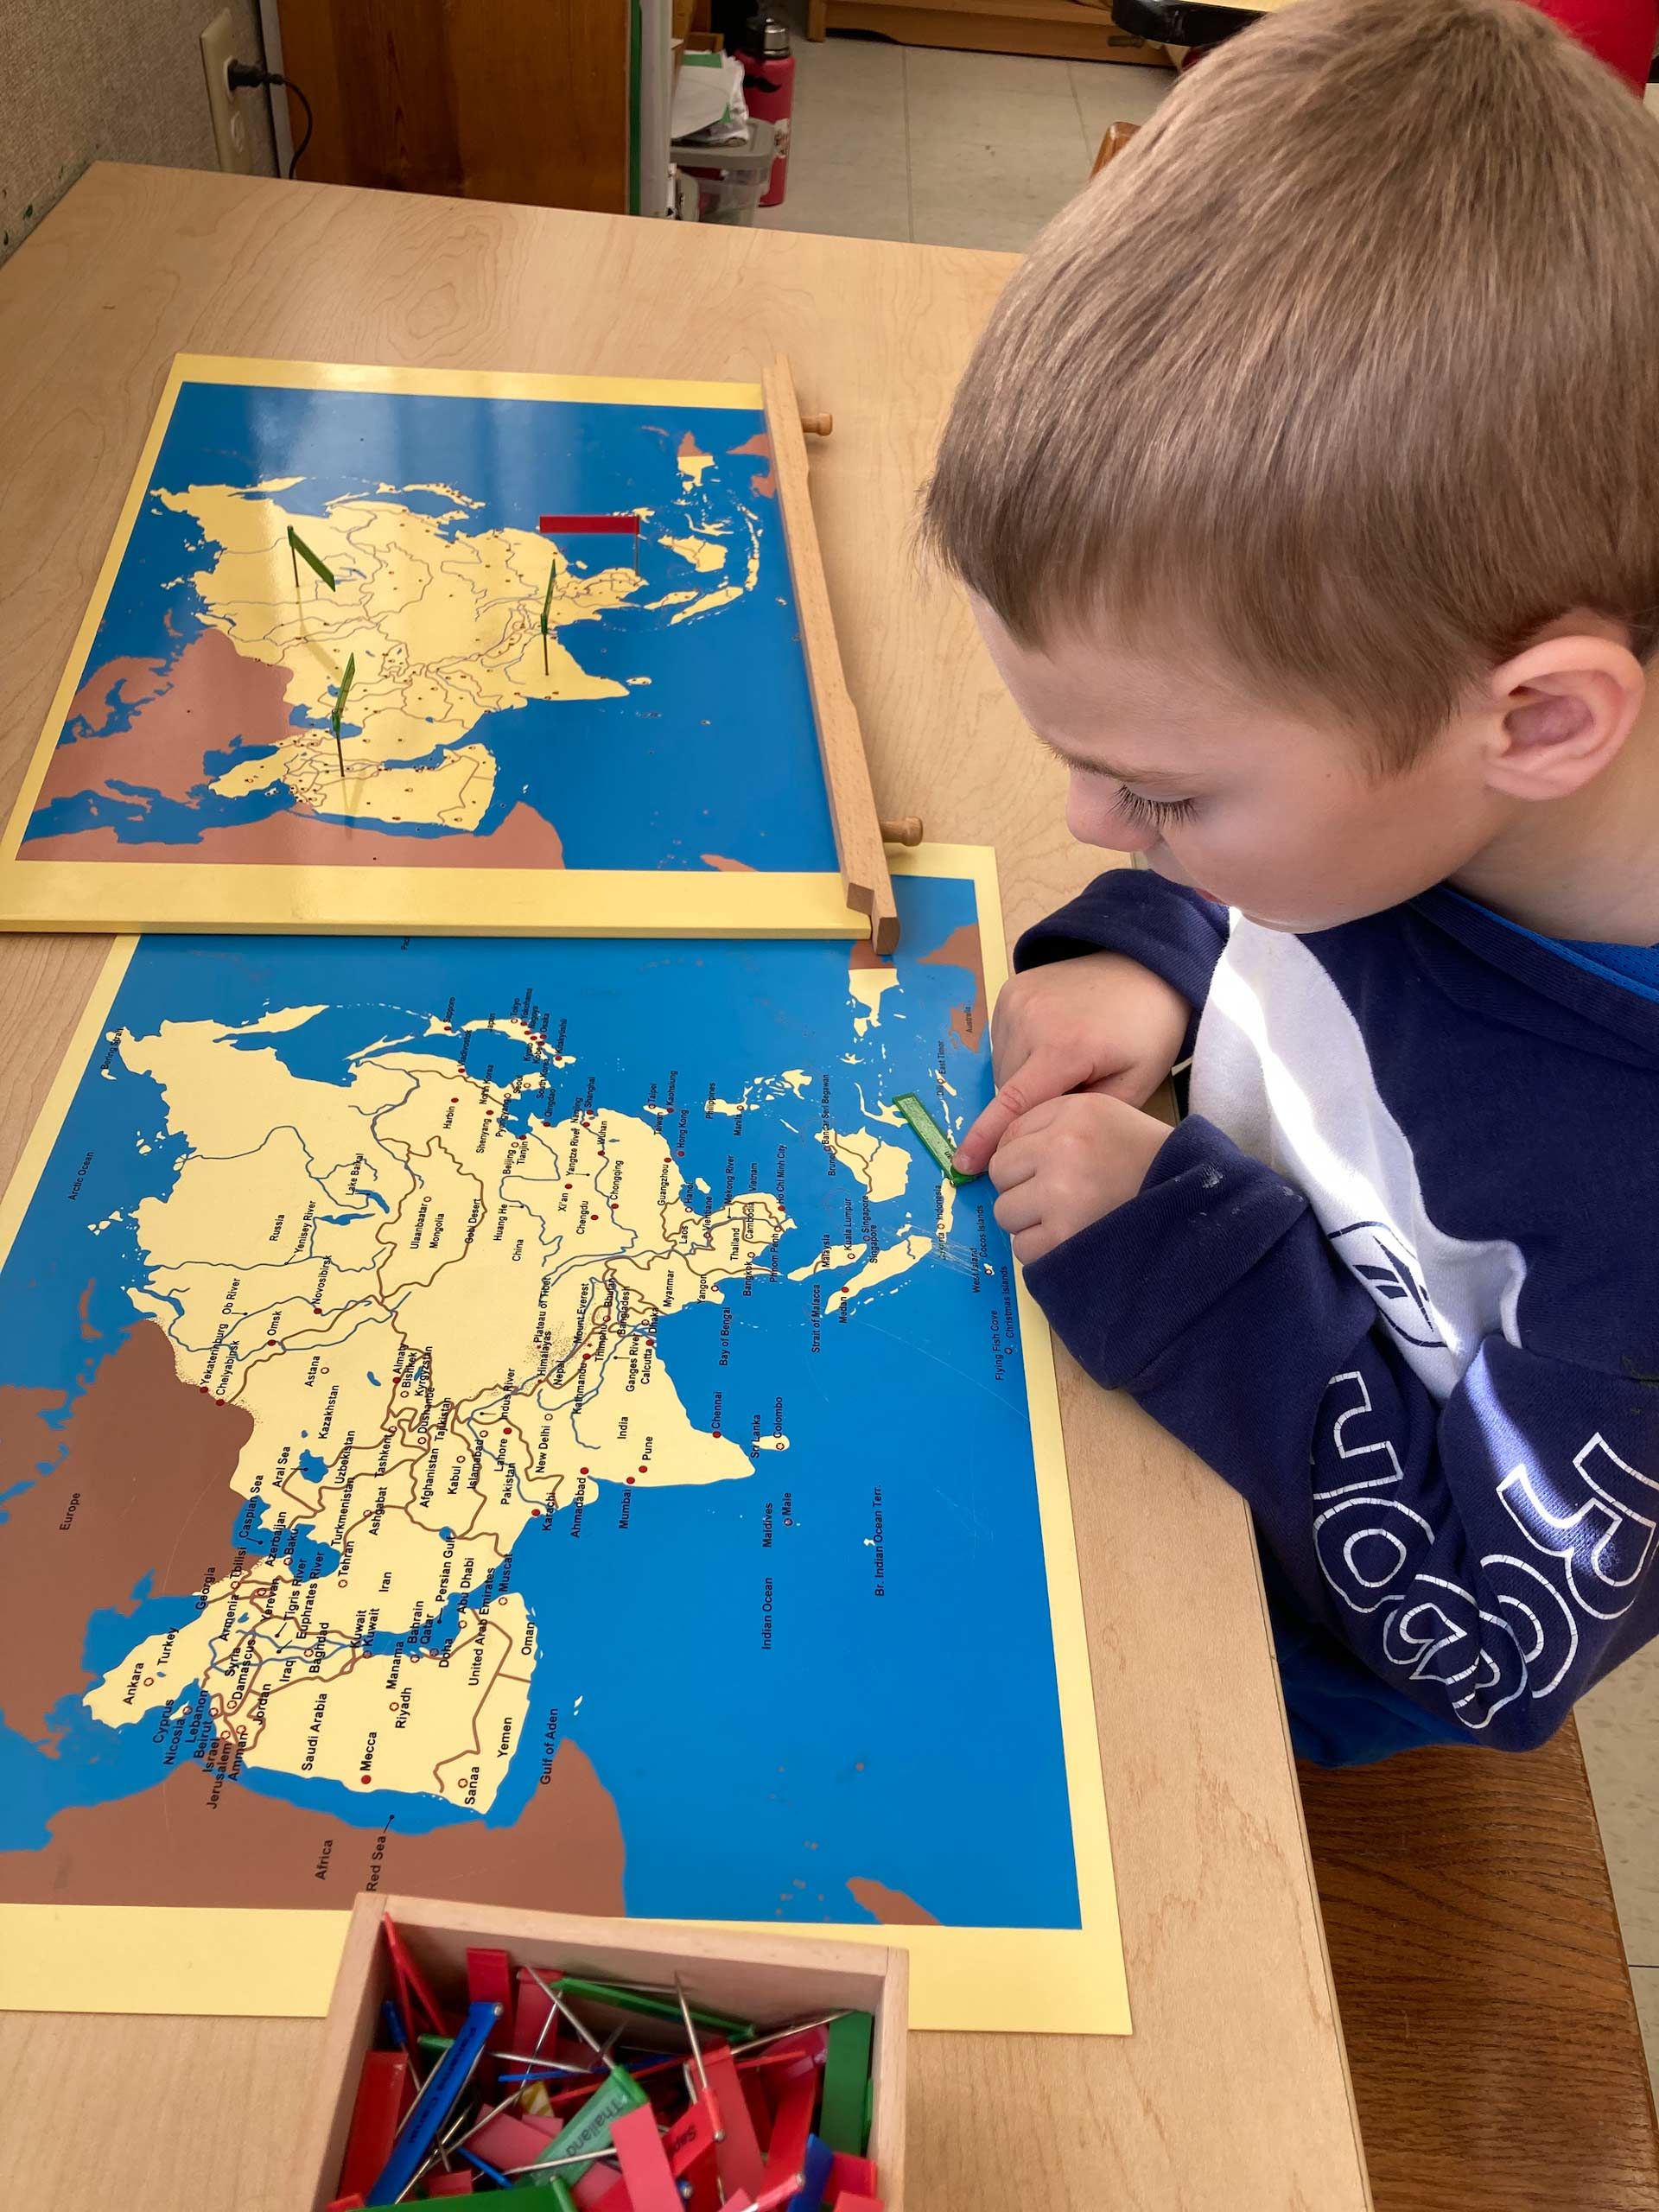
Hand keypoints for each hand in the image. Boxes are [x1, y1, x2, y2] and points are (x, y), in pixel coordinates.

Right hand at [953, 952, 1187, 1176]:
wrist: (1145, 966)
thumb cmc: (1148, 1032)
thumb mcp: (1135, 1084)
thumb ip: (1084, 1116)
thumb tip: (1036, 1137)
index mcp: (1065, 1048)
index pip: (1013, 1103)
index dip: (986, 1137)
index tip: (963, 1164)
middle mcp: (1030, 1020)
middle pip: (1010, 1088)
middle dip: (1034, 1103)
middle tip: (1075, 1087)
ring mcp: (1015, 1001)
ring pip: (1003, 1066)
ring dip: (1025, 1078)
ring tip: (1068, 1062)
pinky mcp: (1008, 990)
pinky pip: (1002, 1041)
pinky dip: (1021, 1052)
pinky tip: (1054, 1042)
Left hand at [989, 1092, 1171, 1264]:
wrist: (1189, 1196)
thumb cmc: (1140, 1153)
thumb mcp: (1098, 1113)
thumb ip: (1045, 1120)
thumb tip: (988, 1152)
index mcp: (1070, 1114)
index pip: (1007, 1137)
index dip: (1022, 1157)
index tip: (1045, 1168)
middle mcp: (1061, 1149)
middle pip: (1000, 1176)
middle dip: (1021, 1187)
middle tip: (1056, 1194)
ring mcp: (1061, 1196)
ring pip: (1005, 1214)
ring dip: (1028, 1220)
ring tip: (1065, 1216)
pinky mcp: (1065, 1238)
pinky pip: (1023, 1248)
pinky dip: (1041, 1249)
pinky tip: (1068, 1238)